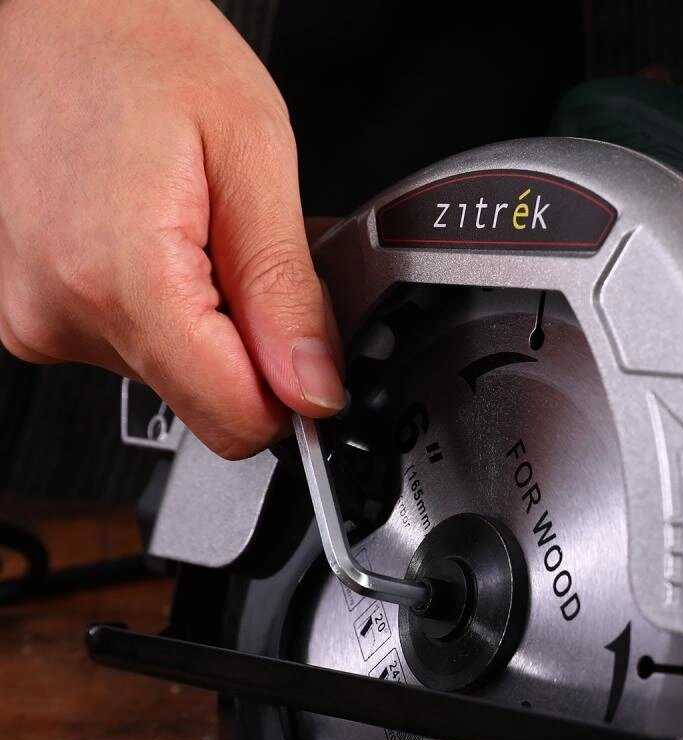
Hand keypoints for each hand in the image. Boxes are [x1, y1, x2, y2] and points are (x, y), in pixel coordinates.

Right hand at [0, 0, 345, 458]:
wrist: (52, 7)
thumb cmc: (138, 45)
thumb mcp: (253, 157)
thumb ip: (286, 292)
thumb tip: (313, 390)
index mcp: (121, 280)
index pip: (234, 420)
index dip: (294, 395)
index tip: (311, 347)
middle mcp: (62, 314)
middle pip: (208, 400)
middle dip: (254, 346)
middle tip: (249, 253)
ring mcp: (38, 317)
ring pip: (173, 375)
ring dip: (211, 319)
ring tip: (201, 229)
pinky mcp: (33, 310)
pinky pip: (134, 344)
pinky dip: (170, 308)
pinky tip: (166, 239)